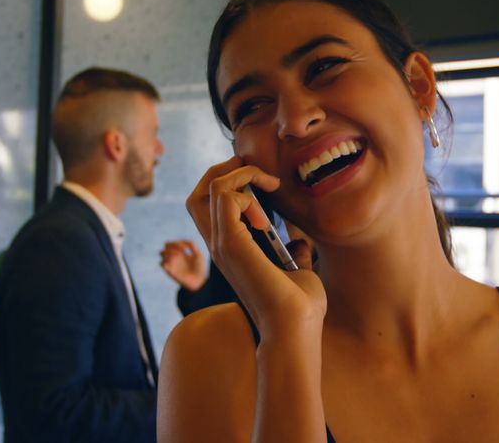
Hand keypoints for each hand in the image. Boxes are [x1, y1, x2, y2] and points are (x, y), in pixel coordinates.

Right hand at [159, 240, 206, 291]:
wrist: (199, 281)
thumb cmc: (199, 269)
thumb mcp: (199, 255)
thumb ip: (192, 245)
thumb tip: (183, 242)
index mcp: (181, 253)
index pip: (174, 243)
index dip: (179, 242)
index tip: (186, 249)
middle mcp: (175, 257)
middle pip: (166, 245)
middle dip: (172, 244)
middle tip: (182, 250)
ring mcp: (171, 263)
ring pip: (161, 252)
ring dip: (169, 251)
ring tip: (178, 255)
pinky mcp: (169, 270)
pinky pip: (161, 263)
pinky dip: (166, 259)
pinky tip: (175, 261)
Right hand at [186, 157, 325, 339]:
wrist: (296, 328)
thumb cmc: (299, 308)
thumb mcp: (296, 270)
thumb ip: (293, 253)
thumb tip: (300, 241)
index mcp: (231, 250)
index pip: (209, 206)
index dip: (232, 183)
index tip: (267, 185)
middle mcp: (219, 245)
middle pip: (198, 192)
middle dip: (226, 170)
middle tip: (257, 172)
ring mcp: (221, 244)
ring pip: (210, 186)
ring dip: (242, 175)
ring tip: (270, 185)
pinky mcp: (231, 243)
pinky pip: (225, 196)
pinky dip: (247, 190)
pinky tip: (268, 213)